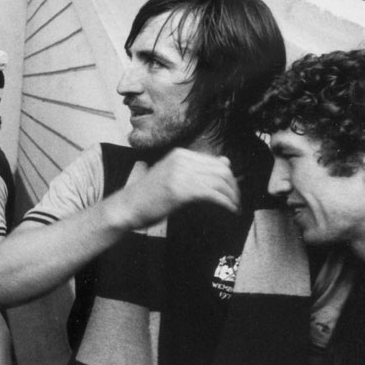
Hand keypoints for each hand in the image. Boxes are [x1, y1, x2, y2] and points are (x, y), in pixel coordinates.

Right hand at [109, 148, 239, 229]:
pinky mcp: (181, 191)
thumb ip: (197, 168)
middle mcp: (181, 160)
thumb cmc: (148, 194)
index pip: (216, 162)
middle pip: (221, 171)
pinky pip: (213, 195)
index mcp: (180, 154)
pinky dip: (226, 204)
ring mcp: (180, 174)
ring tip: (234, 208)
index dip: (230, 178)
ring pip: (220, 183)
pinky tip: (229, 211)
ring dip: (232, 197)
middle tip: (237, 201)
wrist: (127, 207)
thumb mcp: (173, 174)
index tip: (233, 192)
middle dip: (234, 188)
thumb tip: (226, 161)